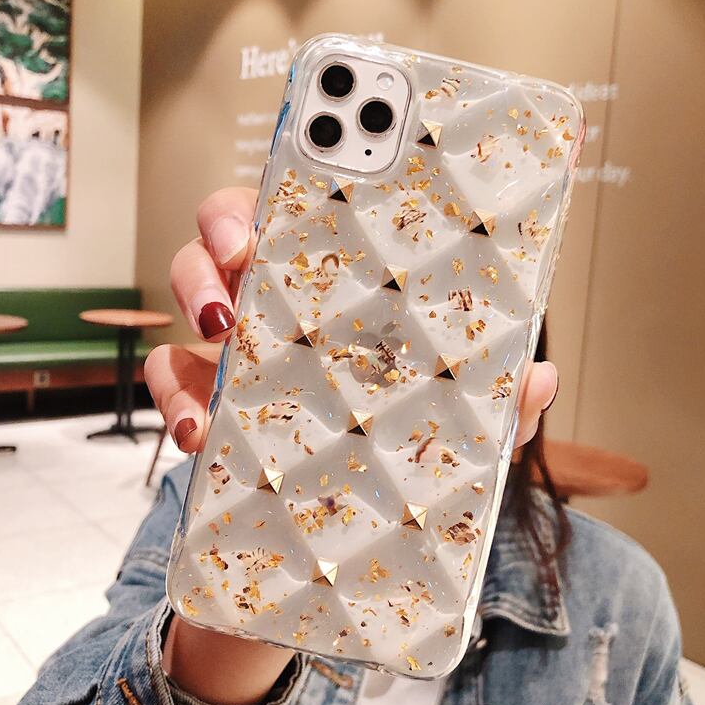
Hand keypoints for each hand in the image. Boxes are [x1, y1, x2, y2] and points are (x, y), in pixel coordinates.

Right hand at [145, 186, 557, 704]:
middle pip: (230, 225)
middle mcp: (280, 294)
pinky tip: (199, 428)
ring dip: (194, 291)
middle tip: (244, 254)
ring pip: (187, 280)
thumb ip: (495, 399)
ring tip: (218, 328)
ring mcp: (233, 339)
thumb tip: (538, 379)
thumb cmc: (399, 439)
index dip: (302, 184)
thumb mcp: (453, 420)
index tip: (306, 182)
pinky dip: (172, 395)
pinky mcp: (200, 392)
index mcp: (340, 279)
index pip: (313, 207)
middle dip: (228, 227)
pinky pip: (166, 375)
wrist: (337, 522)